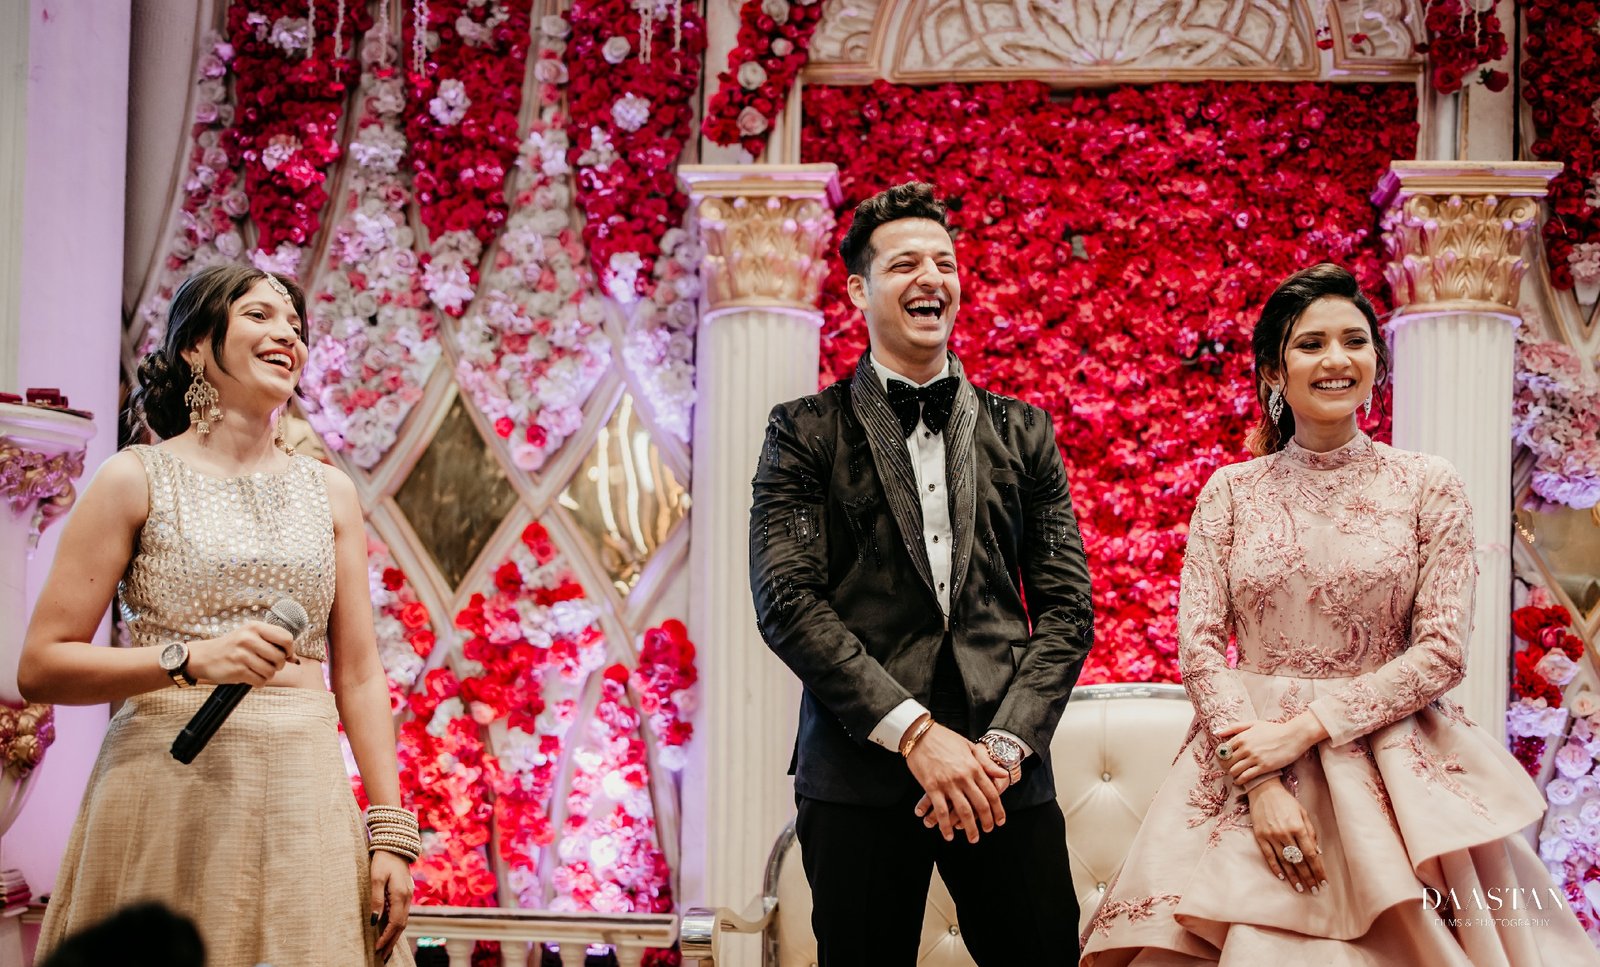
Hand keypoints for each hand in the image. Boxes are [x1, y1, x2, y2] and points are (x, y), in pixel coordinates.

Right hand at [185, 621, 298, 684]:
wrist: (204, 657)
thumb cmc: (233, 647)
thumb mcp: (251, 636)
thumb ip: (273, 643)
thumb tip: (295, 658)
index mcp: (255, 627)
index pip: (286, 638)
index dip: (290, 650)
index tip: (285, 655)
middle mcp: (248, 639)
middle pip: (280, 658)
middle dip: (278, 665)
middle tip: (268, 664)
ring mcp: (242, 655)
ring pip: (271, 671)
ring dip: (267, 675)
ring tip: (258, 670)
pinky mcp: (237, 670)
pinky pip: (260, 681)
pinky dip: (259, 682)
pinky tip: (251, 677)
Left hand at [370, 848, 413, 961]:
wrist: (395, 845)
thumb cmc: (383, 860)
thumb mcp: (376, 878)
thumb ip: (376, 899)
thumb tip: (375, 921)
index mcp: (400, 895)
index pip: (395, 923)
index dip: (387, 937)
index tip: (377, 948)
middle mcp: (407, 898)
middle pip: (401, 926)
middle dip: (392, 942)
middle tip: (382, 956)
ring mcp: (408, 895)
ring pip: (403, 921)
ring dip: (395, 936)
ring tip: (386, 949)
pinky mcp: (405, 893)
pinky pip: (402, 914)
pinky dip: (397, 926)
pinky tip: (390, 931)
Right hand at [904, 724, 1005, 842]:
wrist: (920, 734)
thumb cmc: (945, 738)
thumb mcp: (969, 747)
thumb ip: (986, 763)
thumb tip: (1003, 774)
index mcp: (974, 767)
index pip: (991, 793)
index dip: (998, 810)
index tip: (999, 821)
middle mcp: (964, 777)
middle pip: (980, 805)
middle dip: (986, 822)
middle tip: (987, 831)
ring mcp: (948, 783)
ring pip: (963, 811)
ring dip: (969, 828)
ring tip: (972, 838)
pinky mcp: (932, 787)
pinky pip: (941, 811)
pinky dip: (945, 825)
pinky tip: (948, 834)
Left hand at [1217, 713, 1325, 784]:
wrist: (1293, 736)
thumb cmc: (1274, 729)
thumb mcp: (1253, 724)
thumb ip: (1235, 728)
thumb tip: (1218, 733)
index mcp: (1242, 737)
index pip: (1223, 750)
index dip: (1221, 757)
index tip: (1223, 761)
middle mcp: (1246, 747)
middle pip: (1227, 761)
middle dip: (1225, 767)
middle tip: (1228, 770)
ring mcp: (1254, 758)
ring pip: (1235, 770)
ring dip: (1232, 775)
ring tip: (1234, 776)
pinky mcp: (1264, 767)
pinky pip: (1246, 776)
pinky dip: (1240, 780)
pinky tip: (1240, 781)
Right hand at [1246, 779, 1326, 894]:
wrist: (1263, 790)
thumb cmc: (1286, 801)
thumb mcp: (1303, 813)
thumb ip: (1311, 832)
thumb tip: (1318, 852)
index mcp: (1298, 827)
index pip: (1311, 854)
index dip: (1318, 870)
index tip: (1323, 881)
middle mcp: (1285, 833)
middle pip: (1298, 861)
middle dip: (1308, 877)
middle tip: (1314, 890)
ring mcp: (1271, 836)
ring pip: (1284, 861)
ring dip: (1293, 877)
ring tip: (1300, 888)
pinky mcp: (1260, 836)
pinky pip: (1269, 856)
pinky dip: (1276, 868)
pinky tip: (1283, 877)